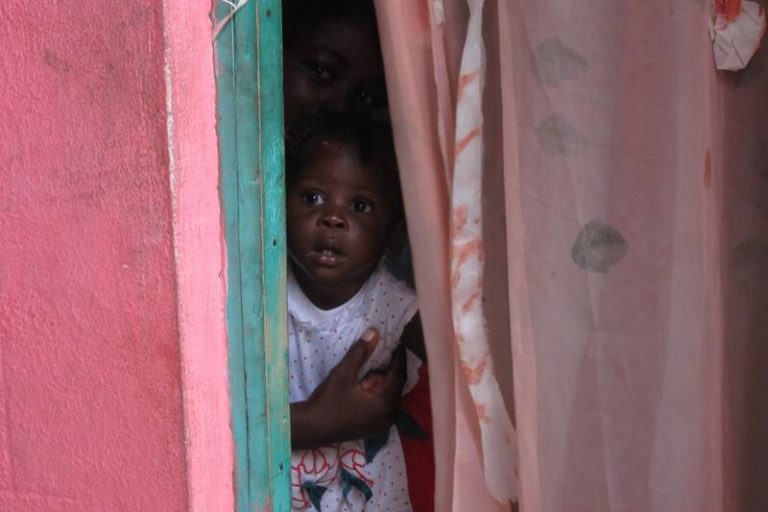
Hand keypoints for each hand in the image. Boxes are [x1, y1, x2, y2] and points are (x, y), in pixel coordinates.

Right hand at [290, 328, 405, 449]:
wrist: (311, 429)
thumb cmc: (328, 401)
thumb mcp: (343, 374)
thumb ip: (360, 353)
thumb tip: (375, 332)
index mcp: (385, 402)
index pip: (398, 374)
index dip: (399, 357)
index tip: (398, 342)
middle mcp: (389, 415)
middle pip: (396, 385)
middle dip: (389, 369)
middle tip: (383, 352)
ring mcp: (383, 424)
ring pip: (390, 395)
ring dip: (382, 381)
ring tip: (369, 370)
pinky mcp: (375, 427)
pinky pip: (383, 405)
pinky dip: (378, 393)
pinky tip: (365, 385)